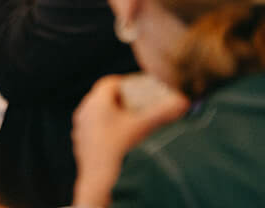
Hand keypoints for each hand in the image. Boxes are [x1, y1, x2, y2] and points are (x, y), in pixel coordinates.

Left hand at [72, 75, 187, 206]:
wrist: (101, 181)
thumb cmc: (122, 150)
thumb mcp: (144, 127)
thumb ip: (164, 112)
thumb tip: (184, 101)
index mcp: (95, 102)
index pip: (110, 82)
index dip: (127, 84)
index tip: (141, 90)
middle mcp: (84, 112)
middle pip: (104, 98)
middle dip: (123, 101)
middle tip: (141, 107)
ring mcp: (80, 129)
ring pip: (98, 115)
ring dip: (114, 116)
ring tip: (133, 124)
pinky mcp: (81, 144)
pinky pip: (94, 130)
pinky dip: (107, 131)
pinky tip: (120, 140)